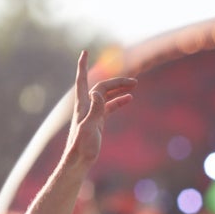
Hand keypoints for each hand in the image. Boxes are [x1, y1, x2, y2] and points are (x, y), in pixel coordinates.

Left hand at [65, 51, 136, 167]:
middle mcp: (86, 105)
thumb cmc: (81, 146)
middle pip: (101, 86)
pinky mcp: (98, 121)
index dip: (83, 65)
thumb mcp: (89, 127)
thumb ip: (94, 109)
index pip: (82, 80)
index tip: (84, 52)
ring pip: (107, 95)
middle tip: (134, 81)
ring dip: (119, 89)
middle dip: (117, 81)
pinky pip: (110, 106)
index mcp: (82, 104)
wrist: (79, 161)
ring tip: (135, 85)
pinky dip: (119, 101)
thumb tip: (98, 92)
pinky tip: (130, 99)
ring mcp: (92, 113)